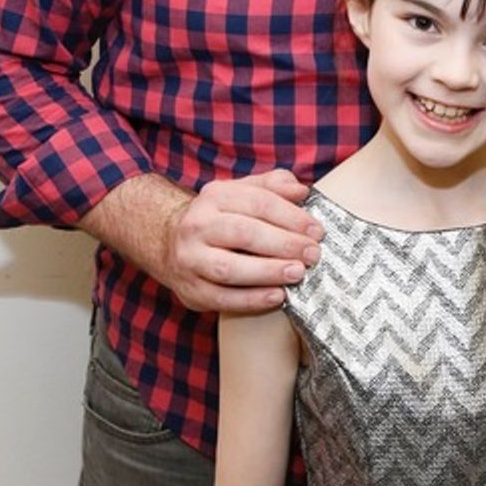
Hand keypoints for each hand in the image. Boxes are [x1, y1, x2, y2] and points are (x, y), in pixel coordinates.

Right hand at [164, 170, 322, 312]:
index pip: (258, 202)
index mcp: (214, 196)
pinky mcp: (191, 290)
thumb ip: (273, 186)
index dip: (291, 216)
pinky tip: (277, 296)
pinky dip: (252, 300)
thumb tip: (300, 190)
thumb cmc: (220, 217)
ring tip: (297, 273)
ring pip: (229, 268)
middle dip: (283, 244)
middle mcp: (197, 226)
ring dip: (268, 272)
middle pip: (244, 233)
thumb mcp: (242, 192)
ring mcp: (190, 259)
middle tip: (312, 254)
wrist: (169, 242)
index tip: (317, 231)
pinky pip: (223, 298)